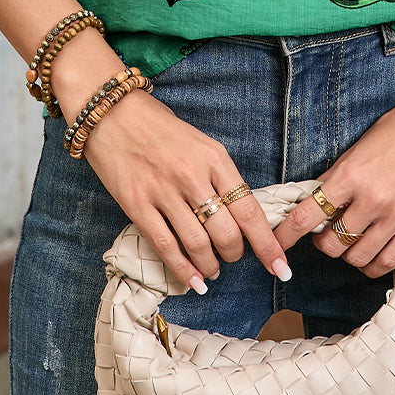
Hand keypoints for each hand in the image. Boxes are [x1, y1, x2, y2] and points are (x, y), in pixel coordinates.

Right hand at [81, 89, 291, 291]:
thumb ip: (220, 176)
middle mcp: (193, 175)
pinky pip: (166, 246)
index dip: (268, 244)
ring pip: (199, 245)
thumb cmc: (160, 127)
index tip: (281, 266)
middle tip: (233, 257)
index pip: (250, 210)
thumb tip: (239, 215)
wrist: (112, 113)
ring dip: (211, 265)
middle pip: (227, 233)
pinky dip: (184, 270)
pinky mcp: (138, 205)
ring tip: (213, 271)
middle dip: (236, 254)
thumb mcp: (201, 143)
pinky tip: (194, 281)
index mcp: (215, 157)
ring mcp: (164, 191)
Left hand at [271, 96, 394, 277]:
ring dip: (348, 254)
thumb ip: (336, 176)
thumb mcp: (358, 147)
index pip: (308, 214)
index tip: (276, 243)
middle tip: (327, 233)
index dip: (287, 234)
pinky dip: (373, 264)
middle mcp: (372, 198)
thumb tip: (313, 200)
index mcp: (351, 174)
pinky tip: (371, 253)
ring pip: (357, 257)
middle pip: (332, 243)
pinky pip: (387, 261)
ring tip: (352, 240)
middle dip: (323, 242)